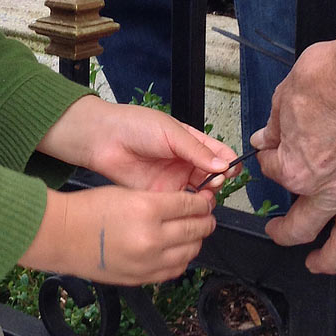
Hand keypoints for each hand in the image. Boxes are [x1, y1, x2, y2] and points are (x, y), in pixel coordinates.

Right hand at [20, 184, 216, 285]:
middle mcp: (152, 237)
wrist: (61, 235)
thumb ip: (159, 201)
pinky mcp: (142, 277)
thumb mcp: (127, 192)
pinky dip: (182, 259)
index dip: (202, 202)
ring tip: (194, 232)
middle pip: (195, 229)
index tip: (204, 200)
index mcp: (147, 209)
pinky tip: (178, 250)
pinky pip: (174, 270)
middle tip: (206, 215)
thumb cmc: (88, 210)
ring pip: (190, 251)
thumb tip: (186, 206)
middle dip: (205, 220)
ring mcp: (148, 261)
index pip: (190, 204)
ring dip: (196, 240)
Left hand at [37, 97, 237, 193]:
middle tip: (215, 181)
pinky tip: (190, 206)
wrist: (104, 139)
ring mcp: (171, 180)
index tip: (232, 169)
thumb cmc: (135, 126)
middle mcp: (183, 163)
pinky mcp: (158, 195)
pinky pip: (177, 205)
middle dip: (218, 181)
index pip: (217, 154)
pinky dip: (186, 208)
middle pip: (211, 176)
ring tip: (204, 194)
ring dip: (205, 196)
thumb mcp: (172, 133)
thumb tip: (223, 164)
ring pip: (197, 194)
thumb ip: (197, 150)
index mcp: (189, 143)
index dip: (227, 162)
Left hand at [249, 40, 335, 273]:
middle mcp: (328, 191)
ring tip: (319, 264)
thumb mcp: (287, 94)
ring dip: (330, 260)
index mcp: (295, 168)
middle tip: (278, 233)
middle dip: (283, 233)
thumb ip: (275, 124)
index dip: (268, 159)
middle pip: (300, 226)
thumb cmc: (335, 77)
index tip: (271, 149)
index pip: (272, 172)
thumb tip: (265, 137)